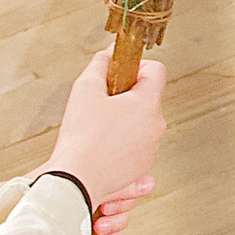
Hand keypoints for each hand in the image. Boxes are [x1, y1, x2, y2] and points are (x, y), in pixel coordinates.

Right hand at [45, 48, 165, 234]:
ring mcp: (151, 147)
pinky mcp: (142, 165)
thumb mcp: (84, 89)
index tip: (119, 74)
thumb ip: (99, 65)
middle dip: (128, 95)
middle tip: (102, 102)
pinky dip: (124, 140)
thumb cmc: (81, 137)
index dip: (137, 66)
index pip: (157, 70)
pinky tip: (103, 143)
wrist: (77, 179)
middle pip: (149, 97)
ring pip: (143, 121)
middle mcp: (156, 125)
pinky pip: (138, 143)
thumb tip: (107, 54)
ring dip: (126, 118)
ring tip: (99, 126)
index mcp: (147, 103)